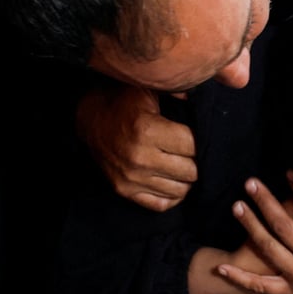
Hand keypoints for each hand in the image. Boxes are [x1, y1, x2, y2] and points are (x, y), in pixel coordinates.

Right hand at [76, 84, 196, 210]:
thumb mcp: (149, 89)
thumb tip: (202, 97)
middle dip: (196, 161)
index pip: (193, 146)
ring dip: (186, 179)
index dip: (201, 140)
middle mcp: (139, 158)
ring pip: (180, 190)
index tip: (199, 136)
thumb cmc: (125, 103)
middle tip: (191, 152)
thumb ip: (179, 91)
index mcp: (147, 131)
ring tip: (183, 164)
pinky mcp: (125, 191)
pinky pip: (162, 204)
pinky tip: (172, 179)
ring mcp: (131, 178)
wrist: (90, 119)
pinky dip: (172, 194)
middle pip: (191, 171)